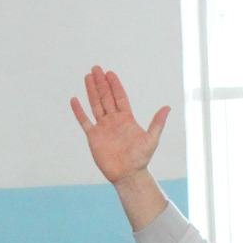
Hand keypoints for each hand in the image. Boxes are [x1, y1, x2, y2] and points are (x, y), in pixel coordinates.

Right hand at [70, 66, 169, 185]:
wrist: (128, 175)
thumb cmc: (141, 159)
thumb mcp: (151, 139)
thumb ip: (157, 123)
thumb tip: (167, 107)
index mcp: (126, 118)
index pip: (119, 97)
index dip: (115, 85)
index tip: (110, 73)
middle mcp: (114, 120)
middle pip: (106, 97)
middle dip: (101, 82)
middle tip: (96, 68)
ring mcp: (103, 128)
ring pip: (95, 105)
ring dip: (91, 91)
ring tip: (87, 77)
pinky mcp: (93, 137)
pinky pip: (84, 121)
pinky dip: (79, 111)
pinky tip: (74, 100)